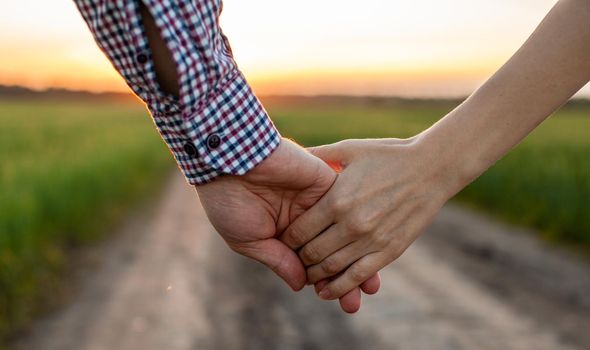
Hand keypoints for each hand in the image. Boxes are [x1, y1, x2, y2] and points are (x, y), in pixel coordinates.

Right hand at [196, 138, 380, 311]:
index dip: (325, 281)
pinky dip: (357, 231)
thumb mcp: (248, 240)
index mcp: (283, 232)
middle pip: (332, 252)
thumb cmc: (229, 202)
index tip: (340, 301)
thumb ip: (278, 260)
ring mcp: (317, 202)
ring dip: (357, 260)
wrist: (230, 161)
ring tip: (369, 287)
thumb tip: (302, 285)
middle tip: (355, 302)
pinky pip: (347, 208)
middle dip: (345, 277)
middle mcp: (303, 219)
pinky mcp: (326, 183)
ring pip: (343, 235)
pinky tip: (369, 254)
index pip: (310, 261)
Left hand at [281, 138, 460, 300]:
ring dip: (314, 276)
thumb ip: (318, 155)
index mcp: (337, 199)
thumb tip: (291, 152)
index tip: (283, 239)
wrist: (431, 167)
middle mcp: (351, 223)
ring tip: (307, 276)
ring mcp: (371, 240)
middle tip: (293, 258)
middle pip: (312, 253)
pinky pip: (358, 276)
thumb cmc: (387, 155)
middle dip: (298, 259)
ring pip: (332, 268)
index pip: (300, 231)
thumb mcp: (349, 149)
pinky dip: (339, 287)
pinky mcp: (390, 251)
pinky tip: (326, 292)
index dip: (287, 239)